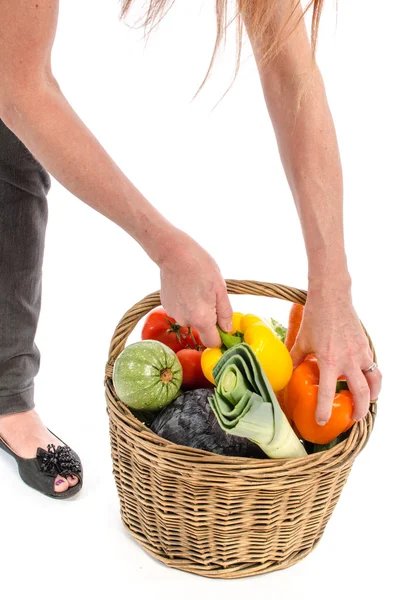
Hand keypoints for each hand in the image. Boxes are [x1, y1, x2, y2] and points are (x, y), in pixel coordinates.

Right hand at [158, 231, 232, 347]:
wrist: (174, 253)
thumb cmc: (201, 267)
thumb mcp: (221, 289)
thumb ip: (225, 314)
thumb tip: (228, 330)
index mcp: (202, 319)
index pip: (212, 342)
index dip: (220, 337)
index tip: (223, 325)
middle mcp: (185, 321)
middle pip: (201, 329)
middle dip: (208, 318)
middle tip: (210, 296)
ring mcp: (174, 314)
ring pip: (191, 319)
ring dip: (196, 309)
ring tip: (196, 289)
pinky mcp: (166, 306)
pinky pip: (181, 310)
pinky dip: (185, 303)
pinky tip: (186, 288)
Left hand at [290, 280, 381, 424]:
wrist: (332, 297)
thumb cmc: (315, 317)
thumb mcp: (301, 340)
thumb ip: (295, 358)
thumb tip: (285, 372)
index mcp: (329, 361)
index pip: (327, 392)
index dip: (324, 410)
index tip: (322, 422)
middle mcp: (348, 360)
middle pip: (361, 393)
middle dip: (359, 410)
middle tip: (353, 418)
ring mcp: (360, 353)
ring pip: (374, 381)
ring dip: (372, 395)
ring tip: (367, 403)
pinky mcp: (366, 346)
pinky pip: (373, 367)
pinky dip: (372, 377)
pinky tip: (366, 380)